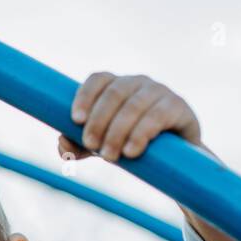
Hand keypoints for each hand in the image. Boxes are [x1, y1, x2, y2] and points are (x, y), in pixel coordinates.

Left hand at [58, 73, 201, 162]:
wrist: (174, 161)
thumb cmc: (132, 145)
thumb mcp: (102, 147)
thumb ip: (78, 147)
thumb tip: (62, 145)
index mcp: (117, 86)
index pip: (98, 80)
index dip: (85, 96)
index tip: (76, 120)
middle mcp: (137, 83)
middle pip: (114, 93)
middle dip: (99, 121)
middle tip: (92, 146)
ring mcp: (159, 92)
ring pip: (134, 106)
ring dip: (117, 131)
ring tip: (110, 156)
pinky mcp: (178, 107)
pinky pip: (157, 115)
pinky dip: (141, 133)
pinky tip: (131, 151)